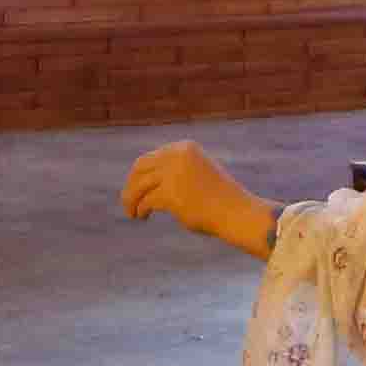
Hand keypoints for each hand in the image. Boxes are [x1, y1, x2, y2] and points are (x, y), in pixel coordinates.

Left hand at [119, 139, 275, 256]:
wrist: (237, 211)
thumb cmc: (219, 198)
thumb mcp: (197, 175)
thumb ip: (175, 173)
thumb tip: (147, 183)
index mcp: (184, 148)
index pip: (150, 158)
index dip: (139, 175)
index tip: (137, 189)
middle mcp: (176, 156)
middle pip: (139, 168)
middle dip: (130, 186)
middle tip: (128, 202)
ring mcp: (173, 174)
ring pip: (138, 186)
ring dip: (131, 200)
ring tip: (132, 213)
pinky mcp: (171, 194)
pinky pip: (146, 201)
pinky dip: (141, 209)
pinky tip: (142, 217)